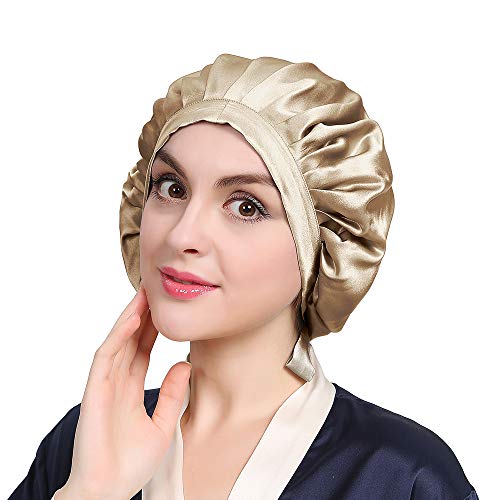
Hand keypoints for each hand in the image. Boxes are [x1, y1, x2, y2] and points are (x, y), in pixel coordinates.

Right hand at [56, 284, 190, 499]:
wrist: (109, 491)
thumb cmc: (131, 464)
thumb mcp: (162, 424)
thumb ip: (172, 394)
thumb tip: (185, 364)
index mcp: (130, 389)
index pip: (143, 350)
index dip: (154, 328)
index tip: (167, 309)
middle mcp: (117, 382)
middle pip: (131, 340)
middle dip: (144, 314)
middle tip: (156, 289)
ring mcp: (105, 384)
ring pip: (119, 341)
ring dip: (131, 316)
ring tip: (146, 293)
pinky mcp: (95, 390)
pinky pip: (107, 357)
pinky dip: (119, 336)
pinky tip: (133, 319)